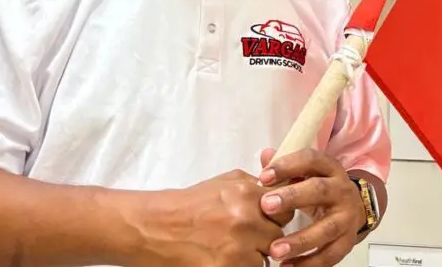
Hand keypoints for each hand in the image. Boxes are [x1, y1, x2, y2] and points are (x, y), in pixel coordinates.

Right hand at [131, 169, 292, 266]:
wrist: (154, 227)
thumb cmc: (189, 205)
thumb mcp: (224, 182)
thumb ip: (255, 184)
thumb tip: (281, 186)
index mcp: (247, 194)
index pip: (286, 206)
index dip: (278, 214)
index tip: (270, 218)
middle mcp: (246, 219)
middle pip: (279, 234)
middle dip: (267, 236)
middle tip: (247, 235)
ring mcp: (238, 248)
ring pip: (267, 256)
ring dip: (256, 255)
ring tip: (233, 248)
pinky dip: (242, 266)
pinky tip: (225, 258)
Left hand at [258, 148, 365, 265]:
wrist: (353, 207)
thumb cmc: (319, 189)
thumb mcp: (307, 173)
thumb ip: (285, 167)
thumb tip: (265, 155)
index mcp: (329, 168)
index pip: (310, 160)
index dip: (287, 166)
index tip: (263, 176)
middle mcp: (341, 190)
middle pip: (319, 191)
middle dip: (292, 198)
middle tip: (266, 206)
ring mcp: (346, 217)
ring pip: (326, 229)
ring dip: (300, 240)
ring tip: (275, 250)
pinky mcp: (347, 241)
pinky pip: (330, 255)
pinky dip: (309, 263)